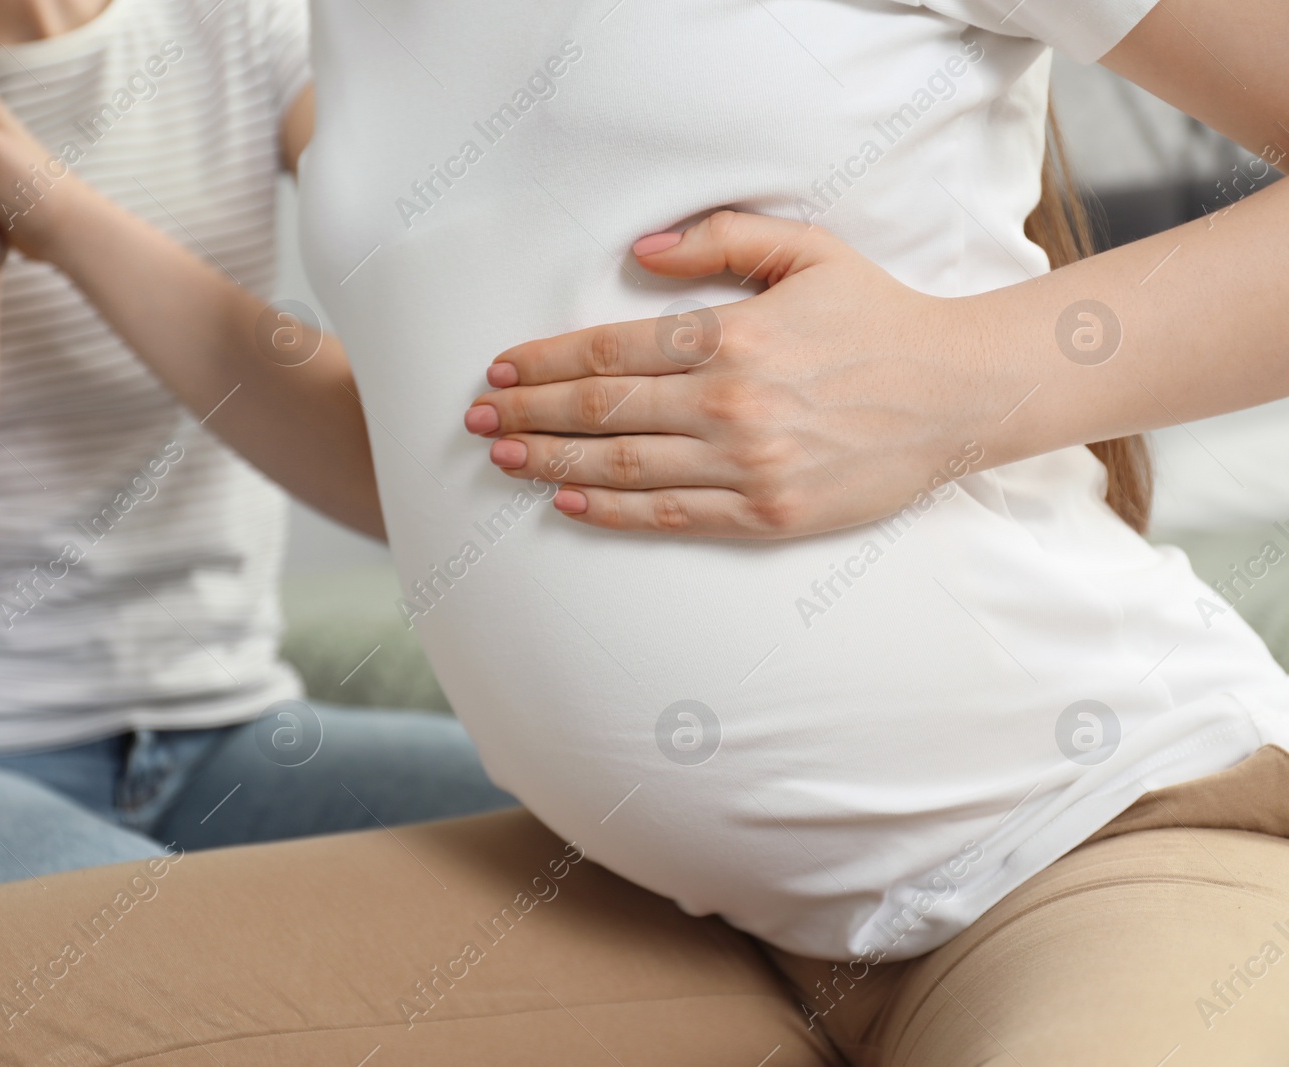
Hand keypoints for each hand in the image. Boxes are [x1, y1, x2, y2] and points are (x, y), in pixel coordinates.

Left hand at [465, 211, 1008, 538]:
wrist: (959, 393)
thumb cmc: (879, 317)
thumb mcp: (808, 250)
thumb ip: (721, 239)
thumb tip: (640, 248)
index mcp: (732, 336)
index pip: (609, 352)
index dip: (544, 363)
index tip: (500, 369)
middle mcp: (730, 403)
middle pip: (602, 412)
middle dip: (530, 414)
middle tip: (478, 419)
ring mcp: (748, 465)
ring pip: (623, 468)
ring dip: (552, 463)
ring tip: (504, 458)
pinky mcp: (768, 513)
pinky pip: (671, 516)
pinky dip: (612, 511)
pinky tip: (568, 500)